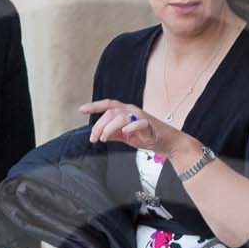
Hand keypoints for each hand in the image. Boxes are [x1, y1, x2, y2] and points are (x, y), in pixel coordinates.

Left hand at [79, 99, 194, 162]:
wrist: (166, 142)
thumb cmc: (147, 137)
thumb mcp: (125, 136)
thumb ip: (113, 133)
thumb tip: (99, 134)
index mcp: (125, 111)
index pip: (108, 105)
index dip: (94, 106)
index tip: (82, 109)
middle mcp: (132, 110)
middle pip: (110, 112)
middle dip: (99, 125)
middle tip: (94, 138)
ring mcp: (141, 116)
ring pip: (120, 117)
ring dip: (109, 128)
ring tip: (104, 138)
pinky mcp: (149, 125)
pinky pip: (138, 123)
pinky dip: (131, 127)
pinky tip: (125, 133)